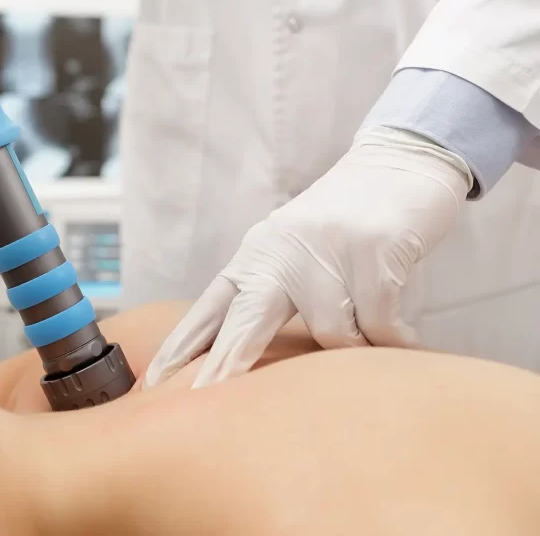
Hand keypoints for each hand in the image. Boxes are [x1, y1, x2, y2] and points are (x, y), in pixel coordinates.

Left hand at [142, 127, 472, 389]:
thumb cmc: (346, 221)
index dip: (182, 347)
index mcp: (256, 256)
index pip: (210, 308)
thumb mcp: (295, 251)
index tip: (153, 381)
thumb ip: (273, 294)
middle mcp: (281, 252)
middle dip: (225, 365)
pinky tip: (407, 342)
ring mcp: (326, 249)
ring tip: (376, 345)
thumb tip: (249, 357)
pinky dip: (396, 340)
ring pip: (330, 332)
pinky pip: (379, 323)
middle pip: (245, 321)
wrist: (401, 160)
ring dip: (355, 348)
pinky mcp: (373, 248)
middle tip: (200, 400)